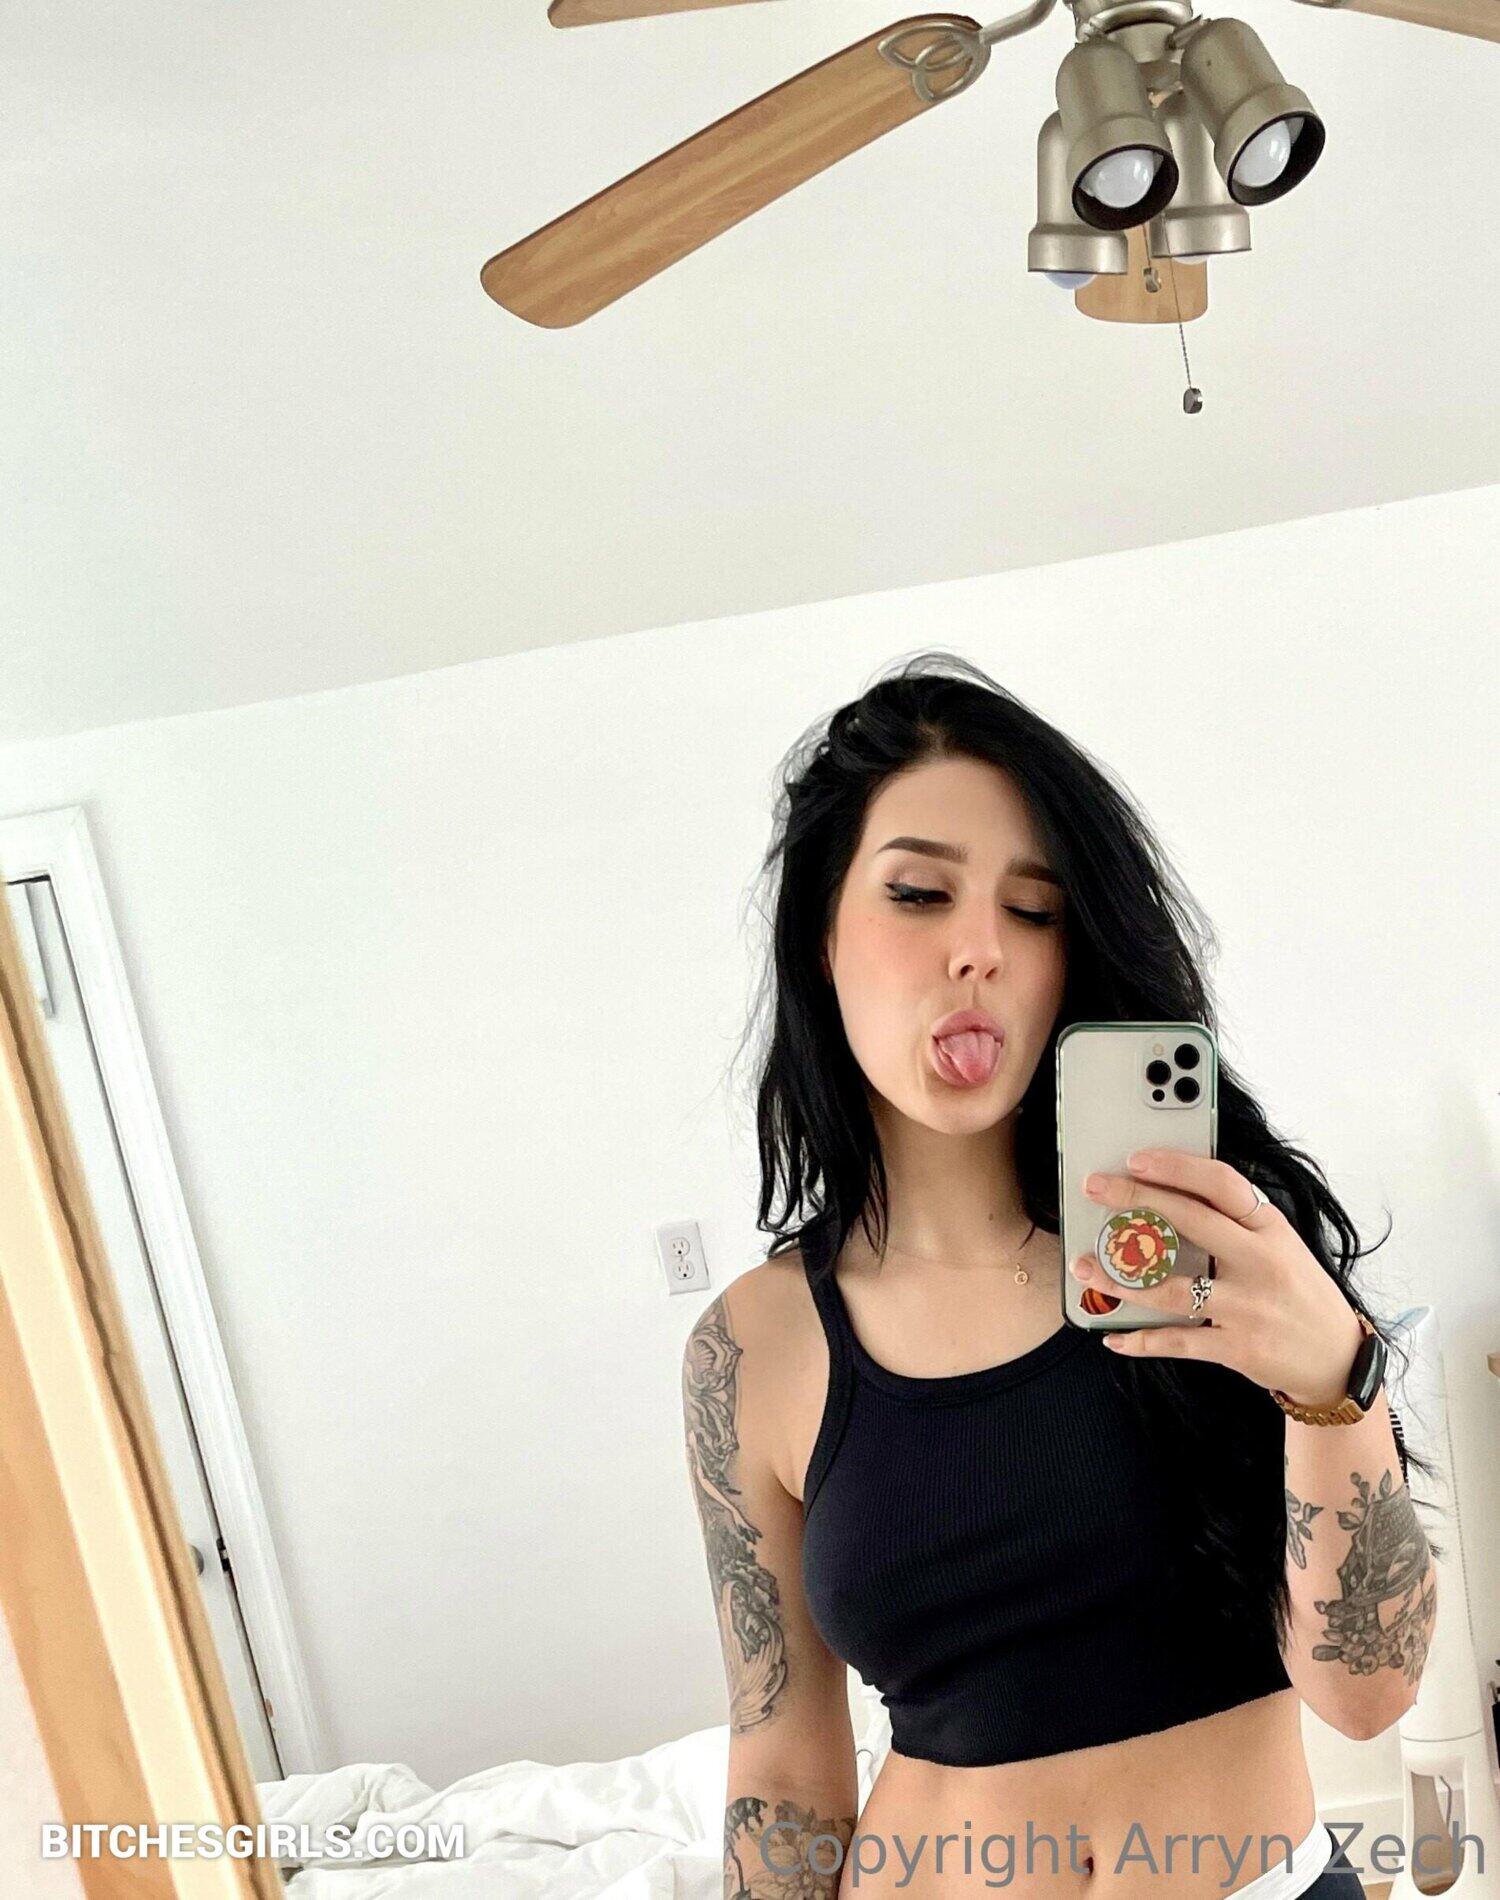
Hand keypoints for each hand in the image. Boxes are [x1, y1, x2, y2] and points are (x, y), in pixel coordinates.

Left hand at [1071, 1150, 1365, 1407]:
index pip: (1221, 1183)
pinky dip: (1140, 1339)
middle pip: (1190, 1222)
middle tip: (1095, 1188)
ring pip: (1171, 1289)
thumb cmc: (1298, 1291)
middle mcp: (1261, 1263)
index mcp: (1271, 1228)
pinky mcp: (1237, 1348)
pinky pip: (1178, 1342)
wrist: (1337, 1358)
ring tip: (1083, 1267)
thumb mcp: (1281, 1244)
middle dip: (1135, 1199)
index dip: (1176, 1167)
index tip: (1135, 1158)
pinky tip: (1111, 1335)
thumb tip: (1172, 1189)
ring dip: (1119, 1279)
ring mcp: (1248, 1308)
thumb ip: (1237, 1220)